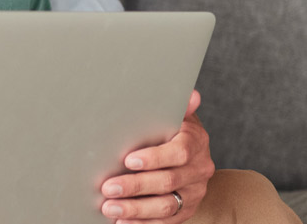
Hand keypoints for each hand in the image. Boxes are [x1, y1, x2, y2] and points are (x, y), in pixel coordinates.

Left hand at [99, 90, 214, 223]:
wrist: (193, 159)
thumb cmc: (173, 131)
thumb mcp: (176, 116)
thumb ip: (178, 107)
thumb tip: (191, 94)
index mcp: (196, 142)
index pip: (179, 152)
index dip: (154, 157)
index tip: (129, 160)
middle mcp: (199, 169)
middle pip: (167, 181)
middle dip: (135, 186)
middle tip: (107, 188)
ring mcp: (193, 192)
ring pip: (165, 205)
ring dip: (135, 209)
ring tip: (110, 208)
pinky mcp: (185, 210)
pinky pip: (165, 221)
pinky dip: (143, 223)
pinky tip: (122, 222)